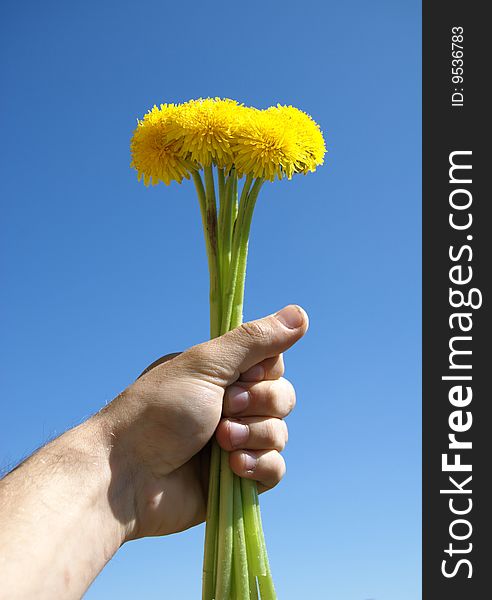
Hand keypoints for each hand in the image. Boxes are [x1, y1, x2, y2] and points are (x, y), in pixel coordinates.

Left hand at [100, 304, 307, 540]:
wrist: (126, 474)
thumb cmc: (159, 410)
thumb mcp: (207, 364)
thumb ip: (254, 340)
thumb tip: (301, 313)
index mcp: (222, 375)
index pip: (273, 364)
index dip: (264, 372)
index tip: (239, 376)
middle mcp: (231, 406)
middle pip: (282, 398)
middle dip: (259, 405)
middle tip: (224, 409)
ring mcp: (235, 443)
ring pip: (280, 434)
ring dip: (254, 436)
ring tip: (219, 442)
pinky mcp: (238, 479)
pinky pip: (275, 470)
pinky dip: (259, 467)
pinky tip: (233, 468)